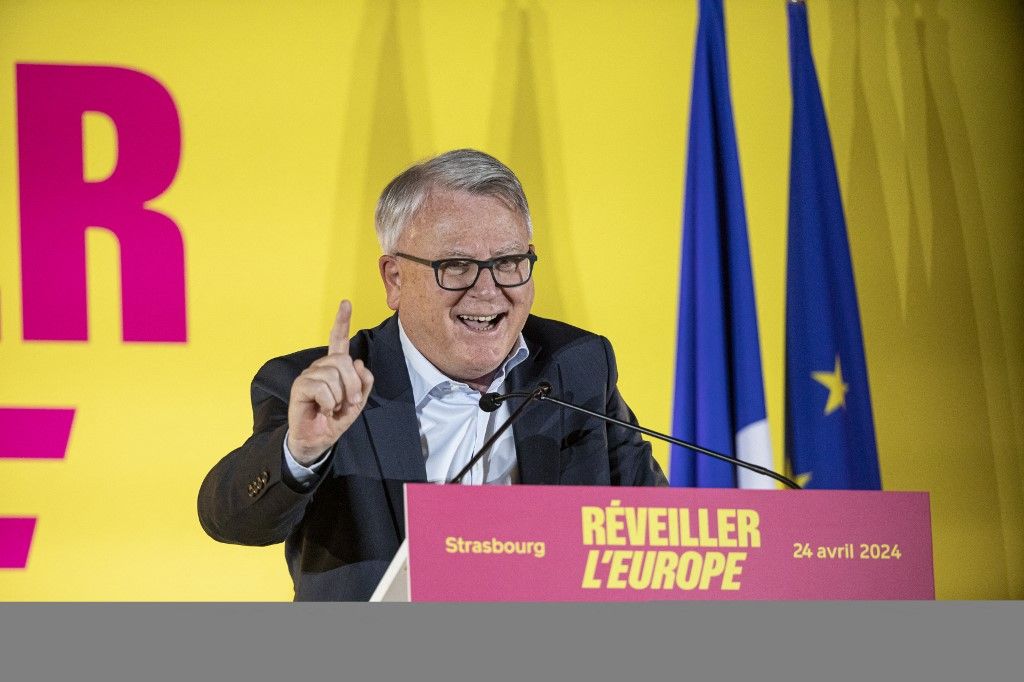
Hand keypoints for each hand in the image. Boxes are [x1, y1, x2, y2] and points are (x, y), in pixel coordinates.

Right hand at [286, 300, 373, 463]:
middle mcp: (320, 367)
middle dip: (353, 384)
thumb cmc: (335, 419)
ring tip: (333, 408)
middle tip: (349, 403)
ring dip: (340, 397)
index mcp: (334, 367)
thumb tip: (359, 362)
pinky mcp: (300, 386)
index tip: (346, 303)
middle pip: (343, 360)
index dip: (342, 321)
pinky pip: (322, 388)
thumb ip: (363, 383)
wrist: (318, 440)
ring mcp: (309, 375)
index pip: (337, 340)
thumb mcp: (357, 402)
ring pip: (334, 374)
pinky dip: (329, 403)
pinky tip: (323, 410)